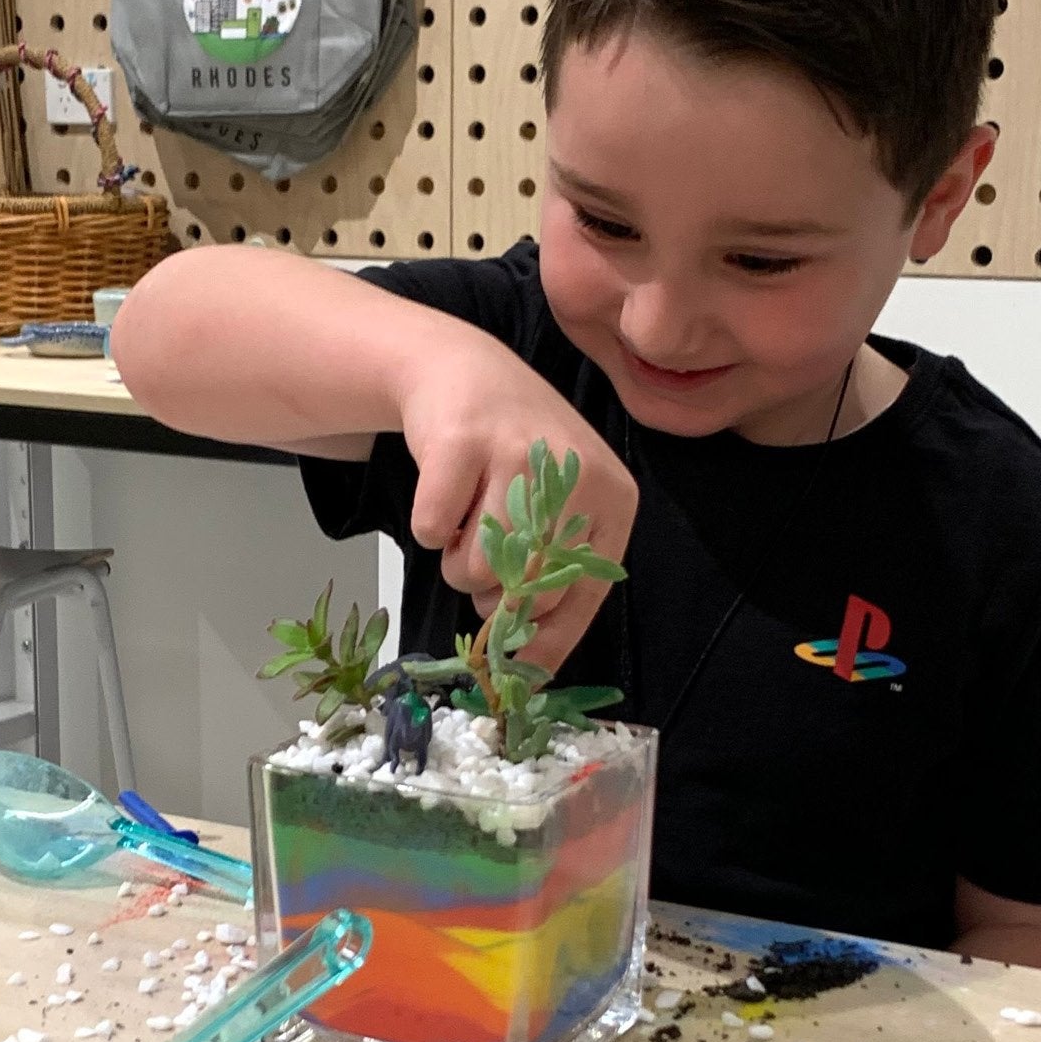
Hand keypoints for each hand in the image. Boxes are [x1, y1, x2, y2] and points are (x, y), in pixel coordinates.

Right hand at [396, 334, 636, 674]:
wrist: (467, 373)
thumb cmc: (517, 457)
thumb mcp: (557, 510)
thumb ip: (554, 578)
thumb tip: (531, 666)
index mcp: (612, 497)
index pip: (586, 593)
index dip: (548, 638)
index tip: (518, 667)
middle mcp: (575, 473)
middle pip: (528, 588)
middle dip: (494, 596)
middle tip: (482, 564)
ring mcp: (517, 452)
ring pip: (476, 568)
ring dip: (457, 561)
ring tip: (466, 521)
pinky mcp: (460, 441)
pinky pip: (431, 531)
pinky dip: (428, 526)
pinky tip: (445, 491)